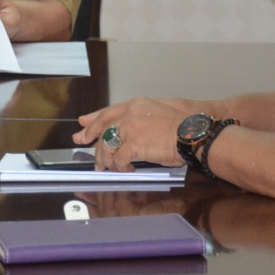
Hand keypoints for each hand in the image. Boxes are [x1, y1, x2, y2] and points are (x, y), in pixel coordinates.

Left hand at [72, 97, 194, 170]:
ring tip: (112, 168)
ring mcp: (130, 129)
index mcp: (134, 105)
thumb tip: (124, 131)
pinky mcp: (133, 145)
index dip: (93, 122)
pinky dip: (121, 168)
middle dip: (94, 144)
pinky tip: (128, 170)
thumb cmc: (180, 127)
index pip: (107, 113)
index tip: (82, 128)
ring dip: (108, 160)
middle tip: (90, 155)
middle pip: (103, 130)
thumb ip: (137, 119)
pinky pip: (119, 160)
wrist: (192, 134)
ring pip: (108, 147)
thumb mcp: (156, 114)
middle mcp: (129, 114)